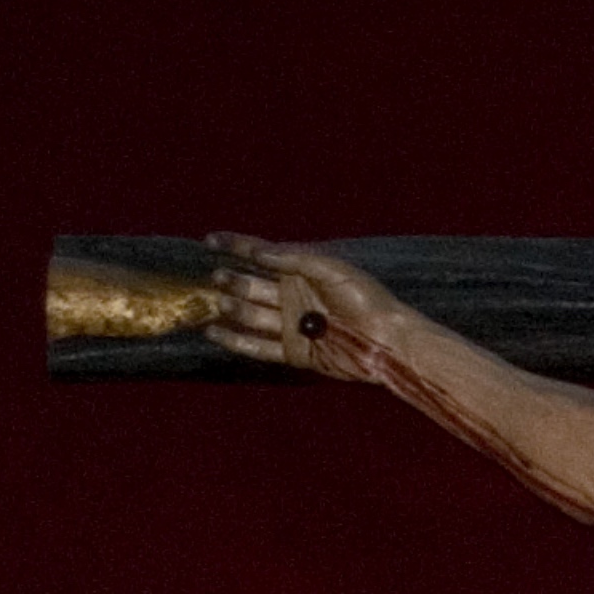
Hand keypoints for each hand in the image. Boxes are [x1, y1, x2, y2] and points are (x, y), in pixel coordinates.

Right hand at [203, 233, 406, 381]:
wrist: (385, 340)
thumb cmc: (366, 299)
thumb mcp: (332, 269)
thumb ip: (294, 258)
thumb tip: (257, 252)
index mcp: (303, 272)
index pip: (262, 255)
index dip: (236, 246)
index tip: (209, 241)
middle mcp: (293, 297)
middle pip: (252, 285)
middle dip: (233, 280)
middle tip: (220, 277)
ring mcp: (292, 325)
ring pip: (251, 315)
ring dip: (233, 308)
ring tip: (219, 302)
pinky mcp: (293, 352)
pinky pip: (258, 346)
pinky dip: (234, 339)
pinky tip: (212, 331)